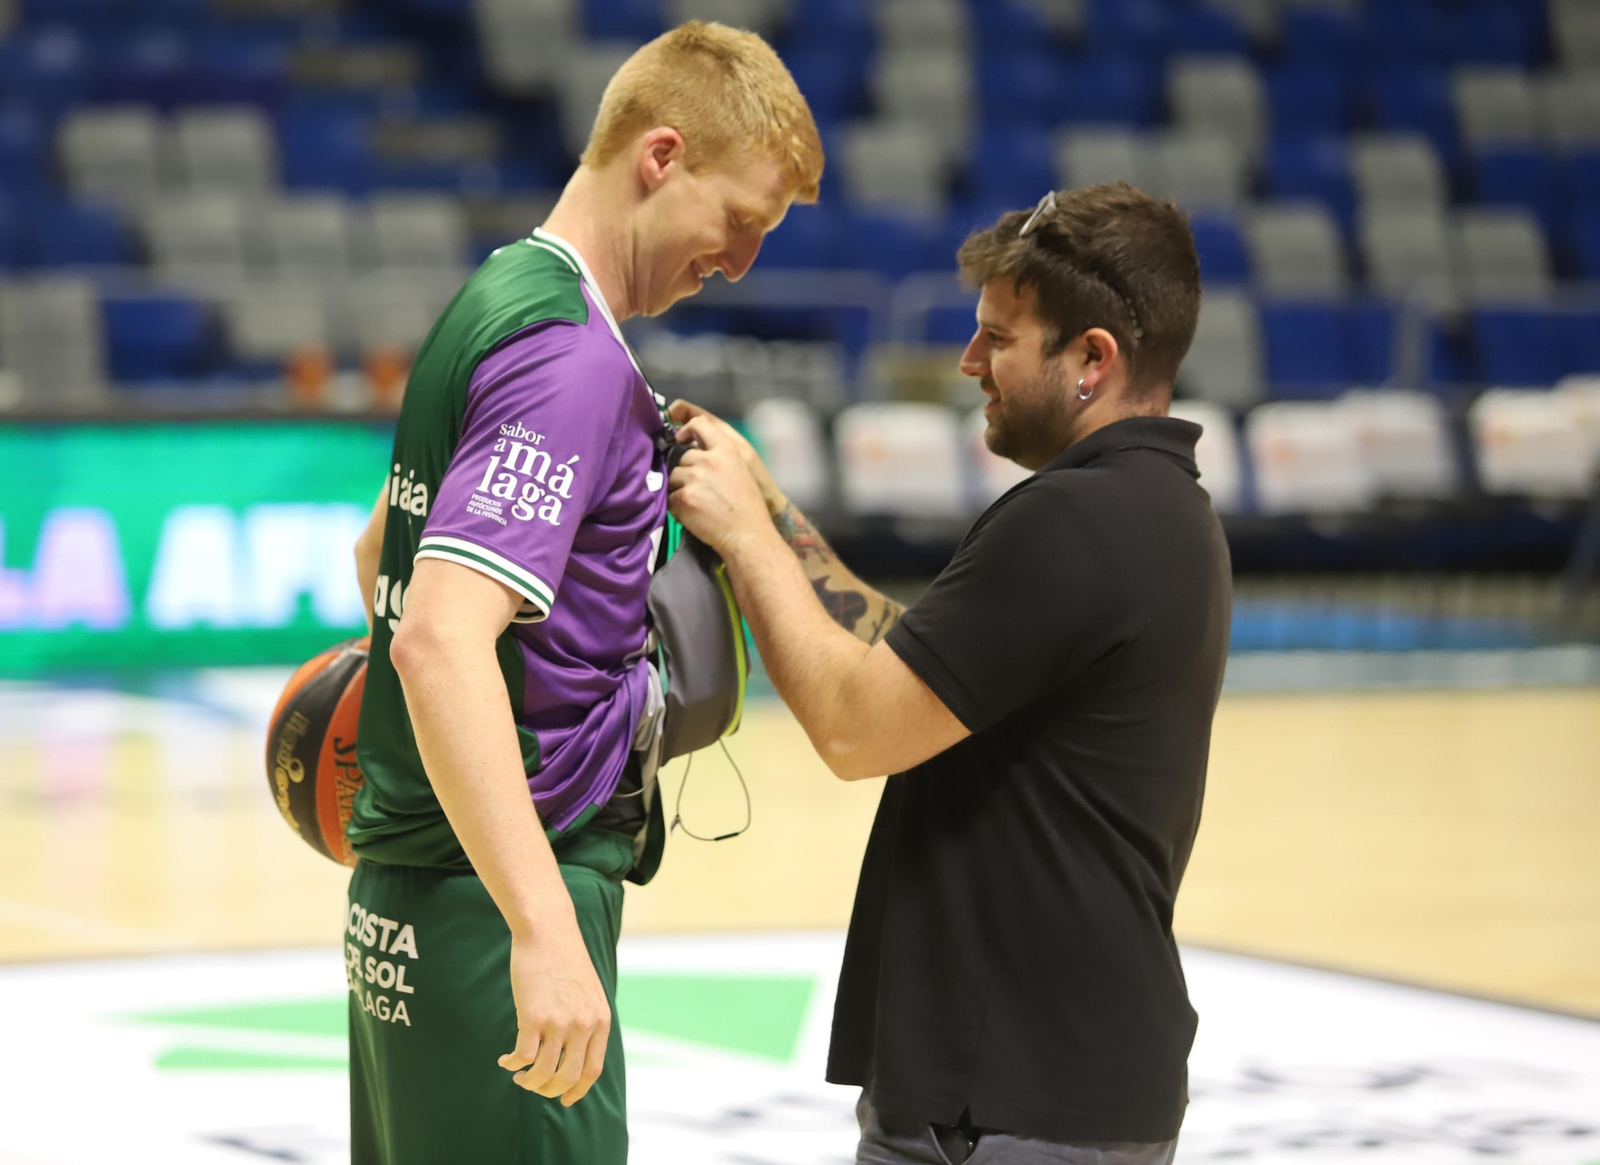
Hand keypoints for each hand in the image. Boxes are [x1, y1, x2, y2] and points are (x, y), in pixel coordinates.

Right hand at [497, 925, 610, 1106]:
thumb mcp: (588, 993)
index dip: (577, 1090)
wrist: (548, 931)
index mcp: (600, 1020)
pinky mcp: (533, 1017)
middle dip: (550, 1090)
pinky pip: (523, 1056)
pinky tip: (505, 1061)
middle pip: (568, 1077)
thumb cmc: (564, 960)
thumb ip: (586, 1021)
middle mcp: (583, 1025)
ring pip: (544, 1072)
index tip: (565, 1099)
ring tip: (519, 1076)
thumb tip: (573, 1052)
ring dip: (529, 1081)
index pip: (592, 1070)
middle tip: (535, 1087)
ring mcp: (559, 1022)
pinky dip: (512, 1064)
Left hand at [669, 414, 774, 559]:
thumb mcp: (740, 469)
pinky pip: (668, 496)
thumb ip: (718, 456)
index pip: (699, 424)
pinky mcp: (684, 498)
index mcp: (727, 450)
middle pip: (679, 454)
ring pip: (671, 475)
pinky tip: (690, 512)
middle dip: (681, 469)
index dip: (686, 430)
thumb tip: (691, 449)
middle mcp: (710, 460)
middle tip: (694, 486)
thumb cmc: (747, 506)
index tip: (682, 441)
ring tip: (693, 501)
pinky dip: (675, 505)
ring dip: (676, 487)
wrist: (748, 535)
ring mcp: (695, 478)